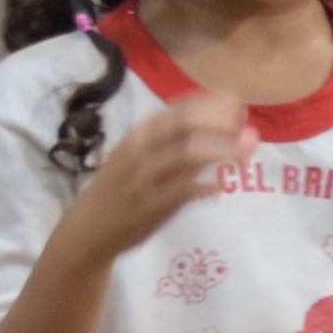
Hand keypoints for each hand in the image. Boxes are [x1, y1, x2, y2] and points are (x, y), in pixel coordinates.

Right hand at [51, 91, 247, 268]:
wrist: (86, 230)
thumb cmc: (121, 188)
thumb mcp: (141, 154)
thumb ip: (178, 140)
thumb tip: (232, 122)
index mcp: (140, 133)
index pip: (180, 107)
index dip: (214, 102)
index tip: (238, 104)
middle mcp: (141, 149)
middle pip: (186, 123)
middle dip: (220, 120)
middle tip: (245, 126)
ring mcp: (146, 177)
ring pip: (189, 153)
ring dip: (222, 149)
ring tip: (245, 154)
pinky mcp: (152, 205)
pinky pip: (185, 189)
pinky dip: (208, 184)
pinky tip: (223, 185)